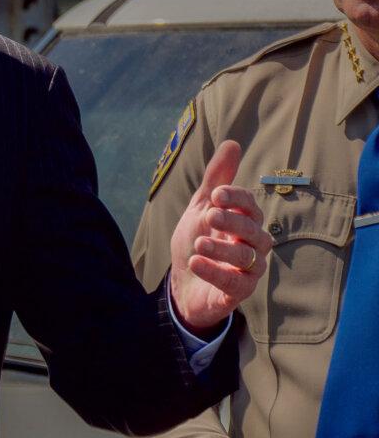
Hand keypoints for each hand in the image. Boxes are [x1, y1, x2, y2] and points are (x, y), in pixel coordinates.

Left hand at [169, 140, 272, 332]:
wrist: (182, 283)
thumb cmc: (197, 241)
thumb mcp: (201, 208)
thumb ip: (215, 180)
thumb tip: (232, 143)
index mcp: (244, 222)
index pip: (250, 206)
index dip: (236, 198)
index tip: (216, 194)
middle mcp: (252, 246)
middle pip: (254, 231)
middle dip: (233, 221)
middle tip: (210, 216)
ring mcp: (248, 271)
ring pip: (248, 259)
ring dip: (223, 249)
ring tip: (199, 243)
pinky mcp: (238, 294)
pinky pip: (236, 285)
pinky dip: (216, 273)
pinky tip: (196, 262)